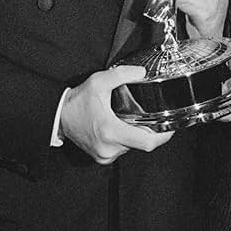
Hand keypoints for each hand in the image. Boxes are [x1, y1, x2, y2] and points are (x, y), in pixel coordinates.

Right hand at [57, 65, 173, 163]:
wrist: (59, 116)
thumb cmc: (77, 101)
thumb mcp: (99, 82)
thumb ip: (122, 74)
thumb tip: (141, 72)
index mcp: (110, 130)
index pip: (147, 143)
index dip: (163, 137)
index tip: (171, 129)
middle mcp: (109, 147)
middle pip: (141, 144)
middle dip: (148, 131)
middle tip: (151, 118)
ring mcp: (105, 155)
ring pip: (131, 147)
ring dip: (135, 135)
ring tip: (130, 120)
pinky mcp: (102, 158)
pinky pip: (122, 150)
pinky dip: (125, 139)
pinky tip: (121, 127)